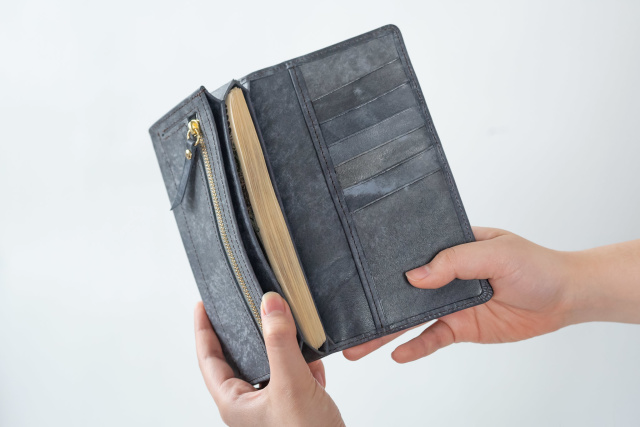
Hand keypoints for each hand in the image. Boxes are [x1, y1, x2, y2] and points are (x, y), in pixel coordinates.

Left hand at [195, 292, 343, 426]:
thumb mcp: (291, 385)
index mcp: (235, 402)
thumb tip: (270, 305)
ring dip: (278, 343)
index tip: (203, 305)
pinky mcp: (296, 404)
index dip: (204, 330)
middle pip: (238, 357)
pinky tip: (314, 355)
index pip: (209, 359)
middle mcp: (250, 402)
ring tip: (283, 321)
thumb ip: (280, 343)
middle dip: (243, 330)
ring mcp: (274, 403)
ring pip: (269, 362)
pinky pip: (294, 373)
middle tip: (244, 304)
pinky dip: (303, 359)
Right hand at [343, 227, 578, 362]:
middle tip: (347, 315)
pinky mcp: (460, 326)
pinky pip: (432, 337)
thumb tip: (415, 275)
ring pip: (410, 317)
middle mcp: (443, 274)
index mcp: (448, 247)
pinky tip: (397, 354)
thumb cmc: (534, 265)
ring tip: (359, 344)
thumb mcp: (496, 252)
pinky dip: (415, 346)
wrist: (563, 298)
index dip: (383, 261)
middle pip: (401, 289)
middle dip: (374, 301)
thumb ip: (455, 261)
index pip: (409, 252)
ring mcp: (449, 302)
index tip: (355, 270)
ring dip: (386, 330)